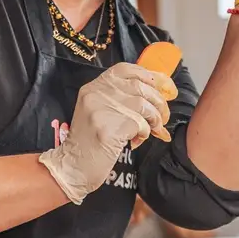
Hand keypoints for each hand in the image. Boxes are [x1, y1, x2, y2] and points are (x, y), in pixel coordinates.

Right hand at [39, 63, 174, 204]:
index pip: (126, 70)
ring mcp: (102, 110)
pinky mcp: (110, 128)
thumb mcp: (98, 112)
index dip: (150, 76)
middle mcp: (96, 94)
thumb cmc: (89, 143)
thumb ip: (120, 99)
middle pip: (140, 86)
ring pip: (144, 105)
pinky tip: (136, 140)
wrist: (73, 167)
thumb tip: (157, 92)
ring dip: (154, 119)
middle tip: (163, 116)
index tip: (165, 87)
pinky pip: (140, 124)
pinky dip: (145, 133)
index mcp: (93, 87)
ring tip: (152, 130)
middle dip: (158, 101)